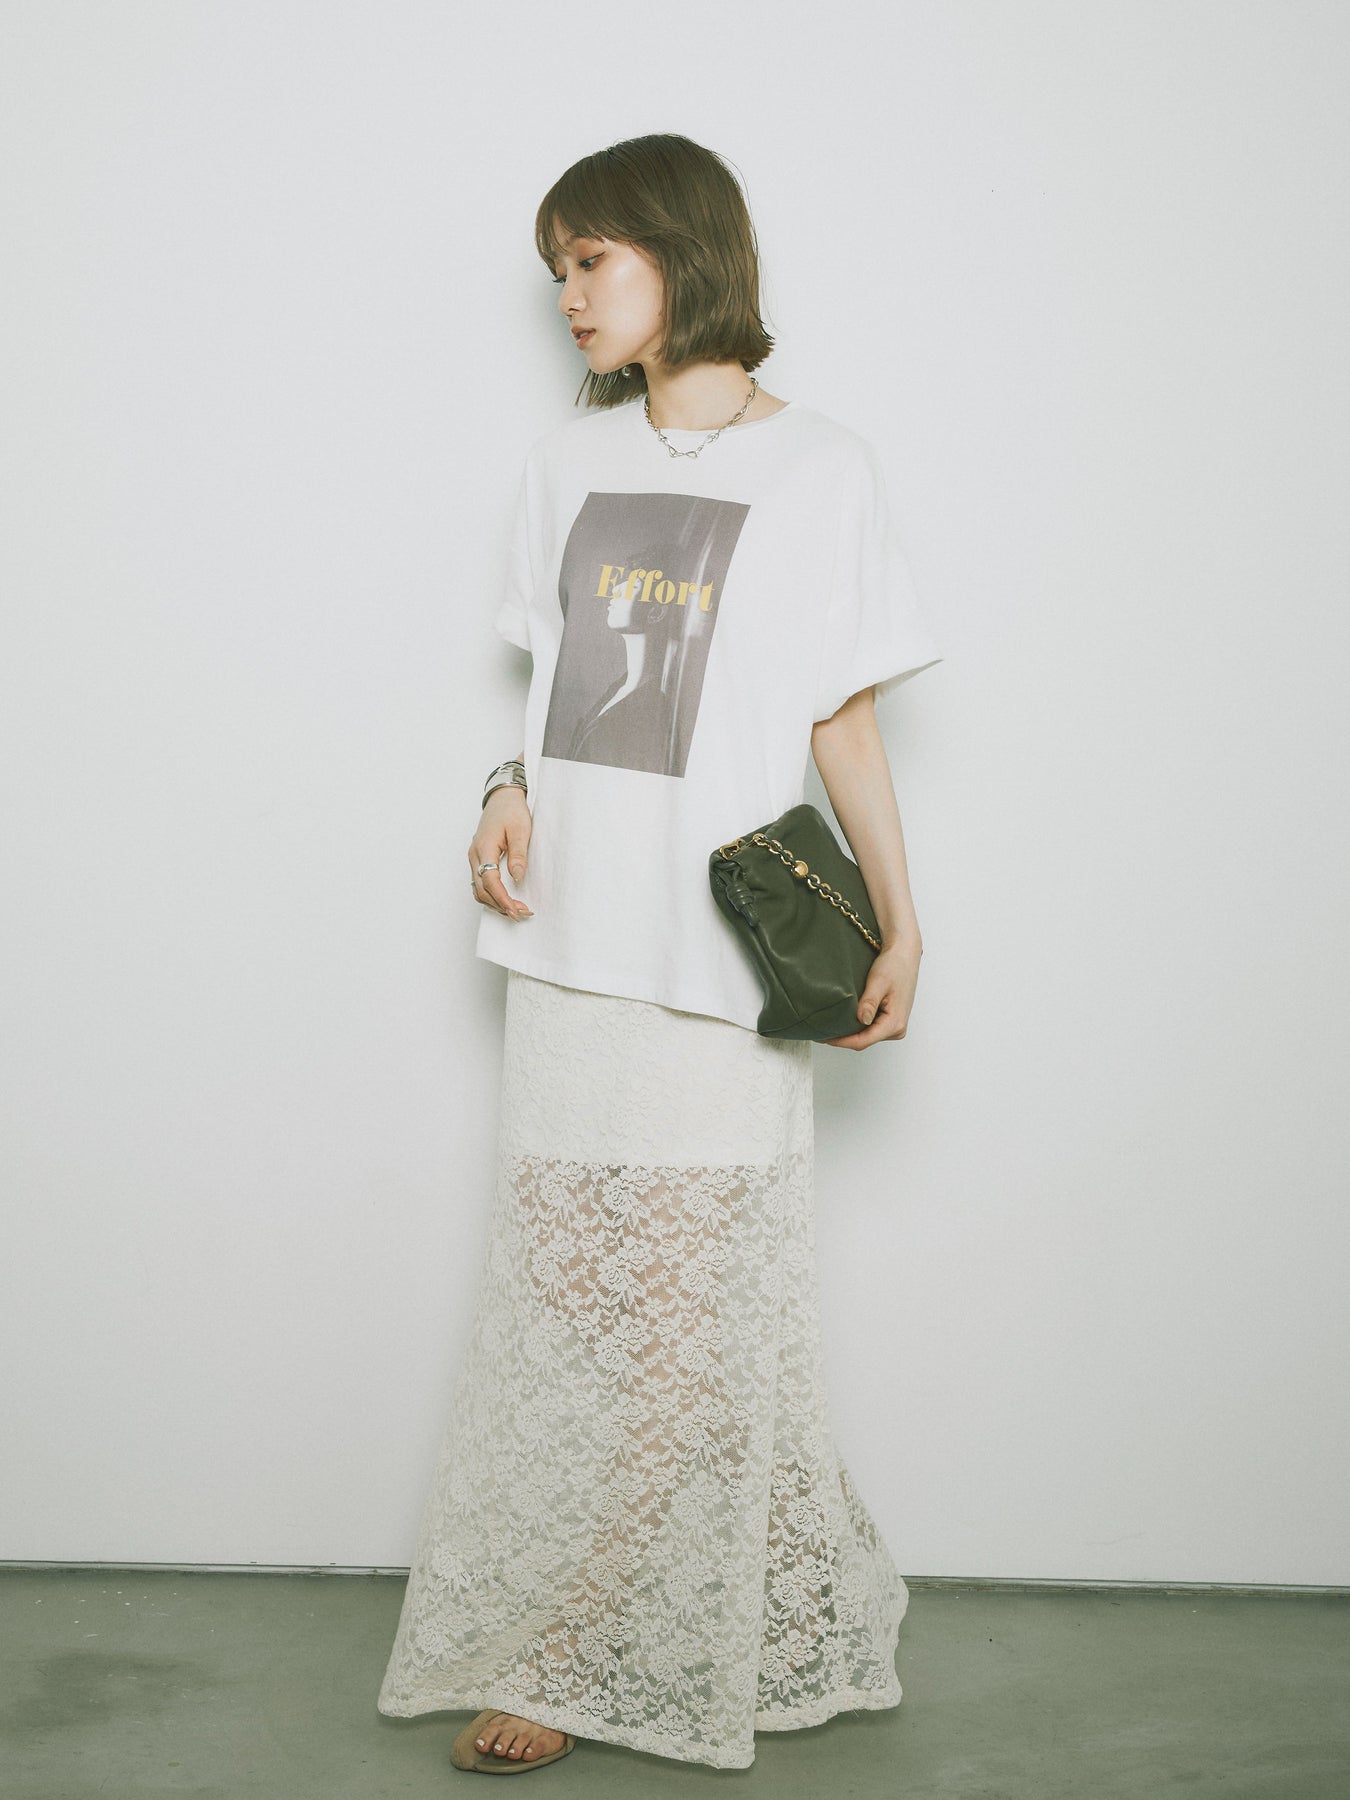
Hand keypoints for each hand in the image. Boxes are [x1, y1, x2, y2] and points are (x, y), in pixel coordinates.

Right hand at [469, 788, 533, 920]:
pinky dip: (492, 894)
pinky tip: (506, 898)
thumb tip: (517, 878)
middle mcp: (475, 855)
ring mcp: (475, 857)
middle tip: (522, 913)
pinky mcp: (479, 858)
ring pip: (479, 889)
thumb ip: (518, 854)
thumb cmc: (511, 810)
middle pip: (481, 890)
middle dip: (501, 905)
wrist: (502, 797)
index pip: (489, 881)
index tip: (517, 910)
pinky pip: (481, 883)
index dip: (502, 899)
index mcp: (484, 847)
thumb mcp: (521, 830)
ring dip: (496, 902)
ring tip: (516, 909)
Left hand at [821, 939, 921, 1049]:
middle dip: (843, 1038)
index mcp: (895, 1023)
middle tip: (821, 1031)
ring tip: (830, 1026)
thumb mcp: (879, 982)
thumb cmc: (895, 966)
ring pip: (866, 1036)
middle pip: (864, 1041)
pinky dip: (856, 1026)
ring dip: (849, 1033)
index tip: (824, 1037)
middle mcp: (897, 1029)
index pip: (863, 1041)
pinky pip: (870, 1029)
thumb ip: (869, 1002)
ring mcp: (894, 1026)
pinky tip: (844, 1020)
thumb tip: (862, 1019)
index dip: (841, 1041)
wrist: (904, 956)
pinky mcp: (889, 1020)